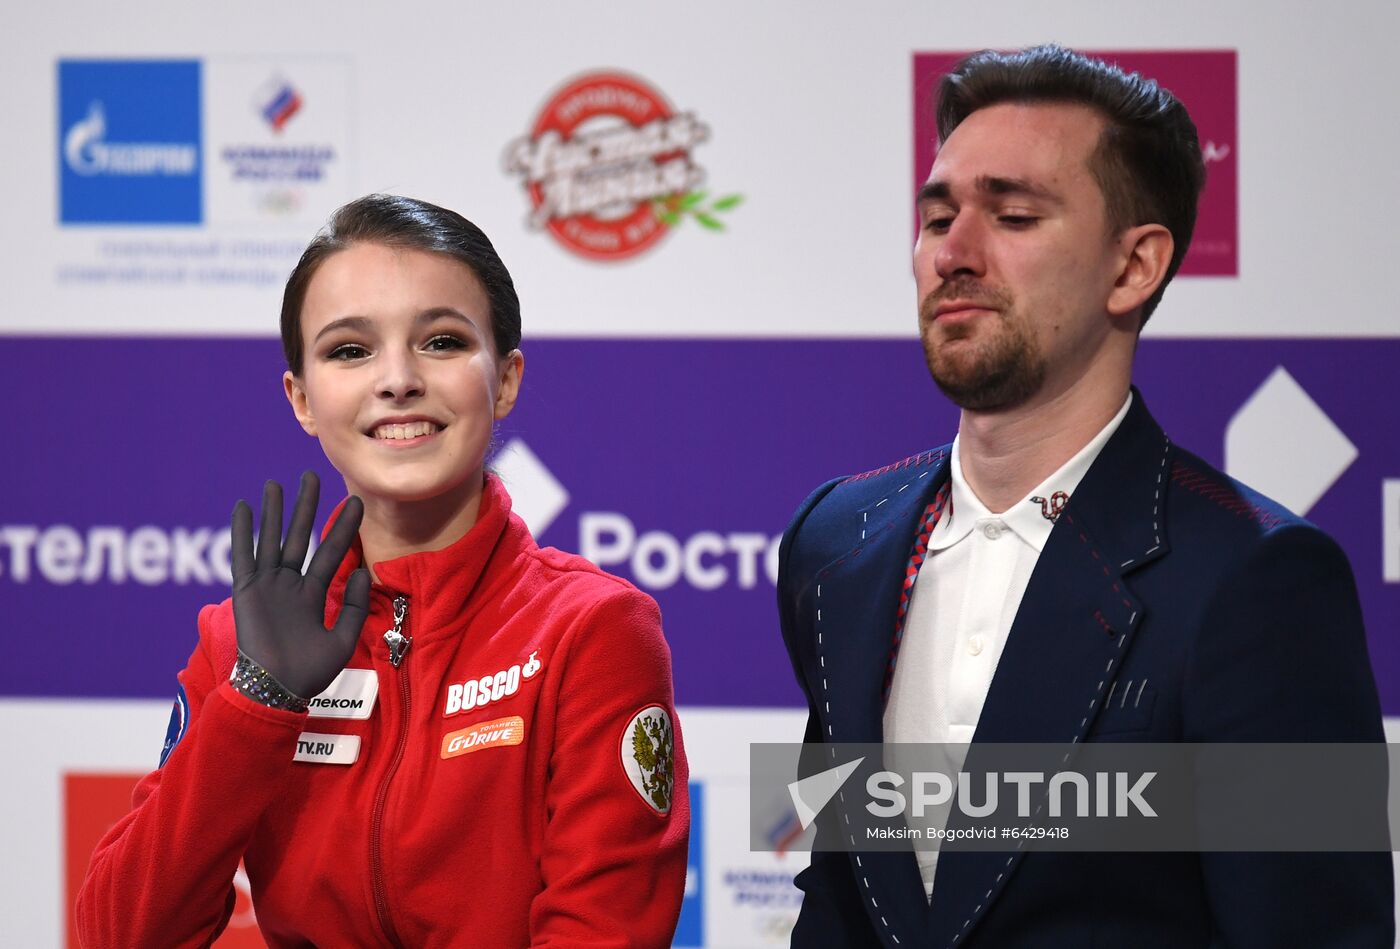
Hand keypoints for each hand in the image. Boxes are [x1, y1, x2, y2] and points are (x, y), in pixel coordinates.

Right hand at [230, 471, 370, 698]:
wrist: (277, 691)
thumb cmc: (309, 673)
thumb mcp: (342, 640)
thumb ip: (351, 606)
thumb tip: (359, 572)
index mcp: (313, 595)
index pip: (333, 552)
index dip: (344, 527)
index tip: (356, 502)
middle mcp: (290, 585)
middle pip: (300, 536)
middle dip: (305, 506)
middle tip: (312, 476)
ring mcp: (267, 586)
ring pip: (271, 540)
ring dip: (273, 512)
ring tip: (276, 483)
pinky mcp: (247, 591)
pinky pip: (244, 556)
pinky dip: (243, 532)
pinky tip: (244, 507)